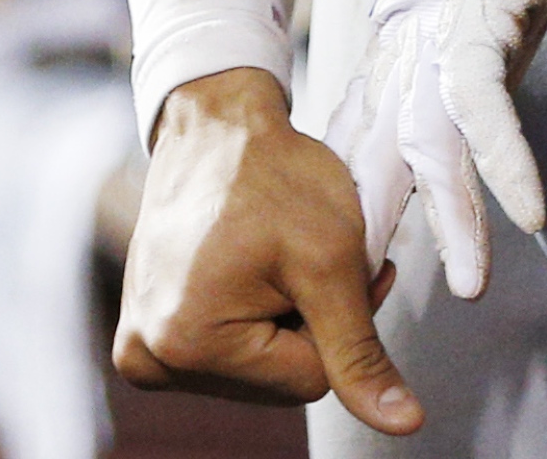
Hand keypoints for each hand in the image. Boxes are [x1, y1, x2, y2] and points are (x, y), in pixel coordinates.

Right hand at [114, 67, 420, 436]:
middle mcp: (149, 357)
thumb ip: (361, 351)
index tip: (345, 265)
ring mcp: (141, 345)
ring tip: (278, 255)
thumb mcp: (332, 258)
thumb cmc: (271, 173)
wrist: (216, 122)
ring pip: (257, 368)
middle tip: (312, 255)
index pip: (310, 381)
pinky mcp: (145, 329)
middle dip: (311, 323)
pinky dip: (253, 314)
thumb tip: (404, 425)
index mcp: (185, 344)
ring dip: (284, 317)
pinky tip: (252, 266)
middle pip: (279, 381)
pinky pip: (226, 350)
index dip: (342, 321)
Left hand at [327, 0, 546, 301]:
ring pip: (441, 150)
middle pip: (385, 169)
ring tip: (470, 288)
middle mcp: (413, 69)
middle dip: (376, 243)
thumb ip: (448, 70)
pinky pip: (495, 104)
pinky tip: (531, 210)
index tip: (335, 287)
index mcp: (401, 72)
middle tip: (365, 320)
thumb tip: (451, 109)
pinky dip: (511, 156)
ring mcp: (446, 49)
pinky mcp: (486, 26)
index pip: (364, 160)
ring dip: (459, 220)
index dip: (351, 223)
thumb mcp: (454, 24)